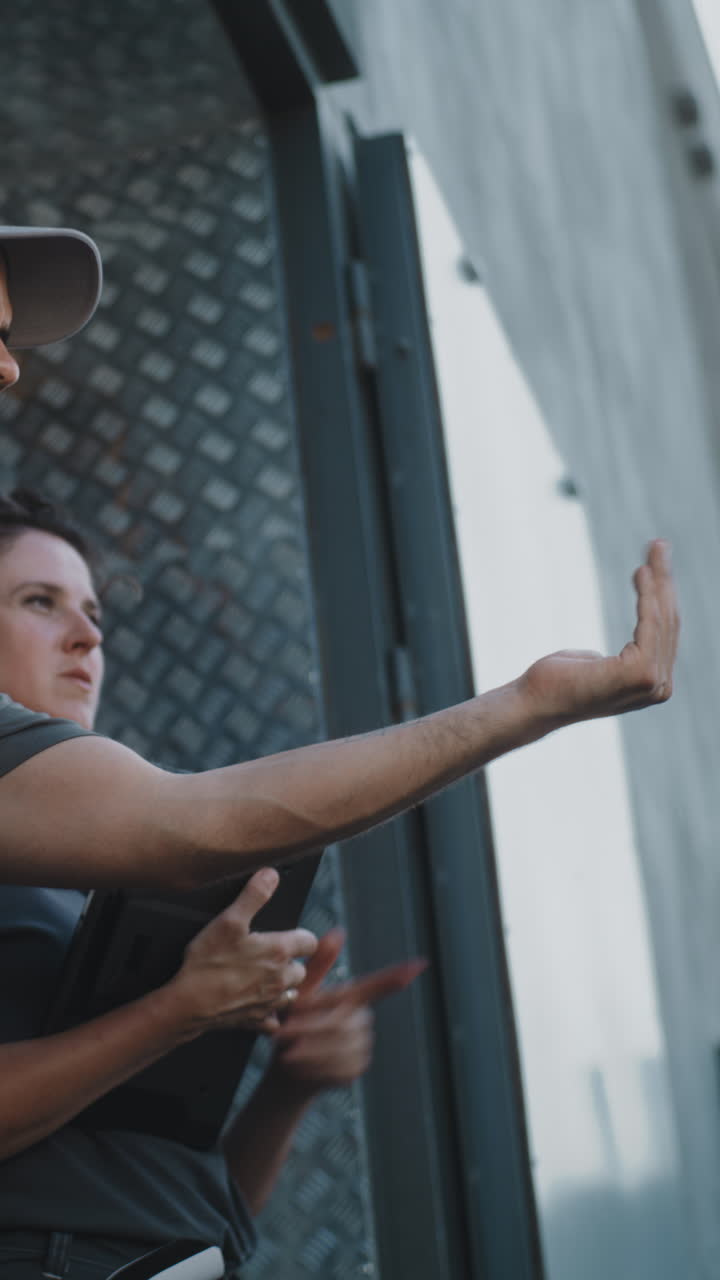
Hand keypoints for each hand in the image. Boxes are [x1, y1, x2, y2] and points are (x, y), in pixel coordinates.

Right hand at [168, 868, 316, 1032]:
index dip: (301, 936)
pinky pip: (273, 1020)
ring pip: (290, 993)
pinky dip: (270, 1014)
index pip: (309, 941)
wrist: (188, 1003)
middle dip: (291, 961)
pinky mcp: (256, 1019)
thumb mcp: (229, 919)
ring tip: (265, 977)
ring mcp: (269, 1002)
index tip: (291, 934)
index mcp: (279, 952)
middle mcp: (280, 978)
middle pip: (300, 969)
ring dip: (283, 986)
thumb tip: (271, 875)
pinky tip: (258, 1005)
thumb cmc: (208, 963)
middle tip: (271, 954)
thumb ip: (254, 895)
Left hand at [267, 929, 425, 1098]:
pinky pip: (337, 1067)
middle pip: (341, 1023)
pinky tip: (298, 1067)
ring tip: (285, 1051)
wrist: (284, 1070)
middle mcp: (363, 1019)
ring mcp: (362, 1046)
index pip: (378, 985)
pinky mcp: (355, 1069)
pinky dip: (313, 1068)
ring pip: (338, 1046)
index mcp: (350, 997)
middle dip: (309, 1028)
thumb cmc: (290, 1025)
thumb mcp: (299, 994)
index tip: (420, 963)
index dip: (397, 975)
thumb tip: (339, 930)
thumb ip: (318, 965)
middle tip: (281, 1032)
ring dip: (308, 1049)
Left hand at [519, 540, 678, 727]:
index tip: (651, 566)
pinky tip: (642, 573)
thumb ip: (623, 658)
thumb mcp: (597, 664)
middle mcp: (659, 688)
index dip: (660, 596)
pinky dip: (648, 595)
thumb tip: (630, 647)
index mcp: (651, 686)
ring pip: (661, 619)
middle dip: (664, 581)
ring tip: (654, 549)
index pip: (663, 634)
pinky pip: (649, 623)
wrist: (532, 702)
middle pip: (667, 622)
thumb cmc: (555, 682)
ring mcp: (652, 683)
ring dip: (659, 580)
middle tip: (659, 545)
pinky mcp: (640, 673)